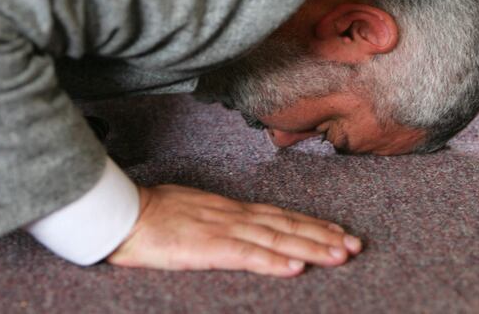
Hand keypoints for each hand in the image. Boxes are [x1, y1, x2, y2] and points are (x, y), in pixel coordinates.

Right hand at [107, 184, 361, 276]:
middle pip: (287, 226)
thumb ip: (221, 221)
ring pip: (276, 239)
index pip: (281, 217)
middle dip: (323, 236)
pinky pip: (246, 255)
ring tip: (340, 255)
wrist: (123, 212)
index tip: (338, 231)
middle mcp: (235, 216)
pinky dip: (273, 261)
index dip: (312, 225)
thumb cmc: (154, 214)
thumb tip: (243, 230)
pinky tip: (295, 268)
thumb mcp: (196, 212)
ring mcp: (223, 230)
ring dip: (310, 248)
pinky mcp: (207, 248)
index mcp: (232, 210)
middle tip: (355, 245)